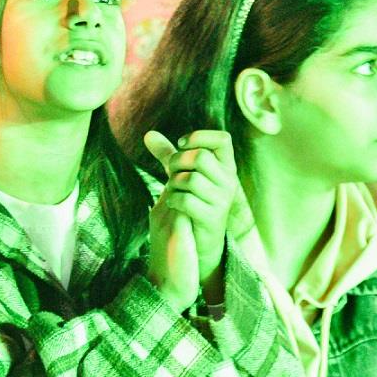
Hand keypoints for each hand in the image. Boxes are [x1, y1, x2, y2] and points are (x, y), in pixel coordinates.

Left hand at [144, 129, 239, 290]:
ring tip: (172, 191)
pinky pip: (186, 201)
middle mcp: (229, 181)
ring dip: (173, 184)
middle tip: (169, 171)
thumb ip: (167, 154)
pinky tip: (173, 204)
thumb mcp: (183, 174)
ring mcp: (222, 200)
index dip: (199, 137)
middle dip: (177, 162)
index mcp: (226, 167)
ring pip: (190, 179)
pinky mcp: (212, 218)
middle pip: (200, 157)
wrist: (202, 241)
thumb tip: (148, 134)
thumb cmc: (193, 201)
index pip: (222, 139)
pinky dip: (173, 200)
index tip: (181, 145)